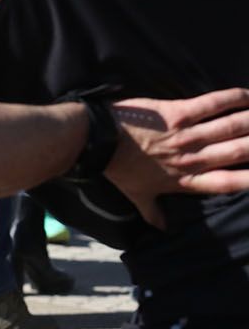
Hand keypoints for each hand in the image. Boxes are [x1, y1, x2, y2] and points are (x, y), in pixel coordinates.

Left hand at [104, 87, 248, 228]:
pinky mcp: (178, 113)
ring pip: (232, 127)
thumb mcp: (135, 197)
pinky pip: (213, 103)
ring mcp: (186, 135)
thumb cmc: (116, 169)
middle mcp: (191, 159)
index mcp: (184, 180)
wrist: (94, 142)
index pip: (227, 183)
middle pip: (238, 153)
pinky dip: (236, 98)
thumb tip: (162, 230)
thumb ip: (153, 213)